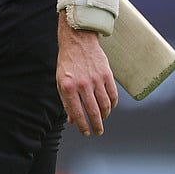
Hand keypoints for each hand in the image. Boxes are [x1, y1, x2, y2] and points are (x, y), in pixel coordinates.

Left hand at [56, 17, 117, 136]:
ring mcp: (95, 79)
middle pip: (93, 112)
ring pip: (105, 105)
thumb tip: (72, 121)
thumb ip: (66, 102)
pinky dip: (113, 104)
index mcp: (68, 87)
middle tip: (98, 132)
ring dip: (105, 116)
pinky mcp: (106, 74)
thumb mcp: (61, 81)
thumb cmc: (67, 62)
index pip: (77, 113)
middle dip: (96, 126)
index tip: (86, 133)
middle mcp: (82, 85)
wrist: (78, 40)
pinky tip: (110, 107)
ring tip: (103, 119)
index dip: (82, 126)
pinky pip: (113, 94)